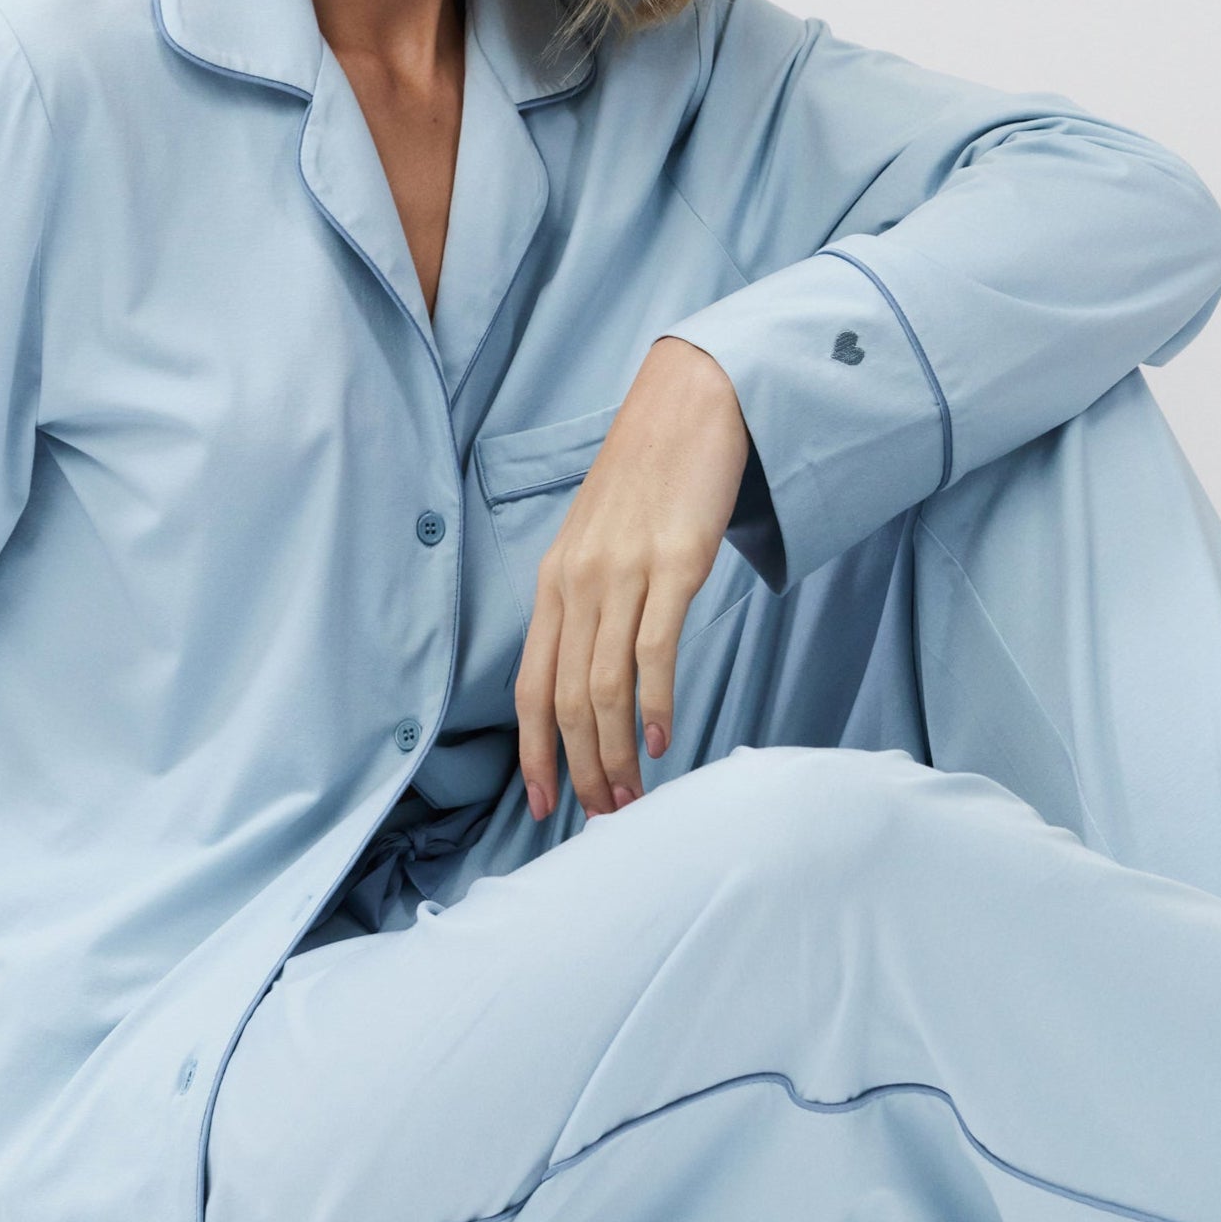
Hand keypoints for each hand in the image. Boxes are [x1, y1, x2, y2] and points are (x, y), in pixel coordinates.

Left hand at [515, 335, 749, 822]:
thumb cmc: (648, 477)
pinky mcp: (674, 564)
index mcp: (553, 581)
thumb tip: (590, 673)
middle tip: (602, 815)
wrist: (691, 406)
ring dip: (616, 752)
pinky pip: (654, 652)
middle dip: (580, 768)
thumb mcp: (597, 541)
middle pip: (565, 700)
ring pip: (604, 687)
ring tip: (632, 796)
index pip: (530, 686)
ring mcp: (623, 573)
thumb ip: (587, 600)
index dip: (534, 752)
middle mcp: (577, 581)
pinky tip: (665, 740)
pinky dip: (656, 706)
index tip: (543, 804)